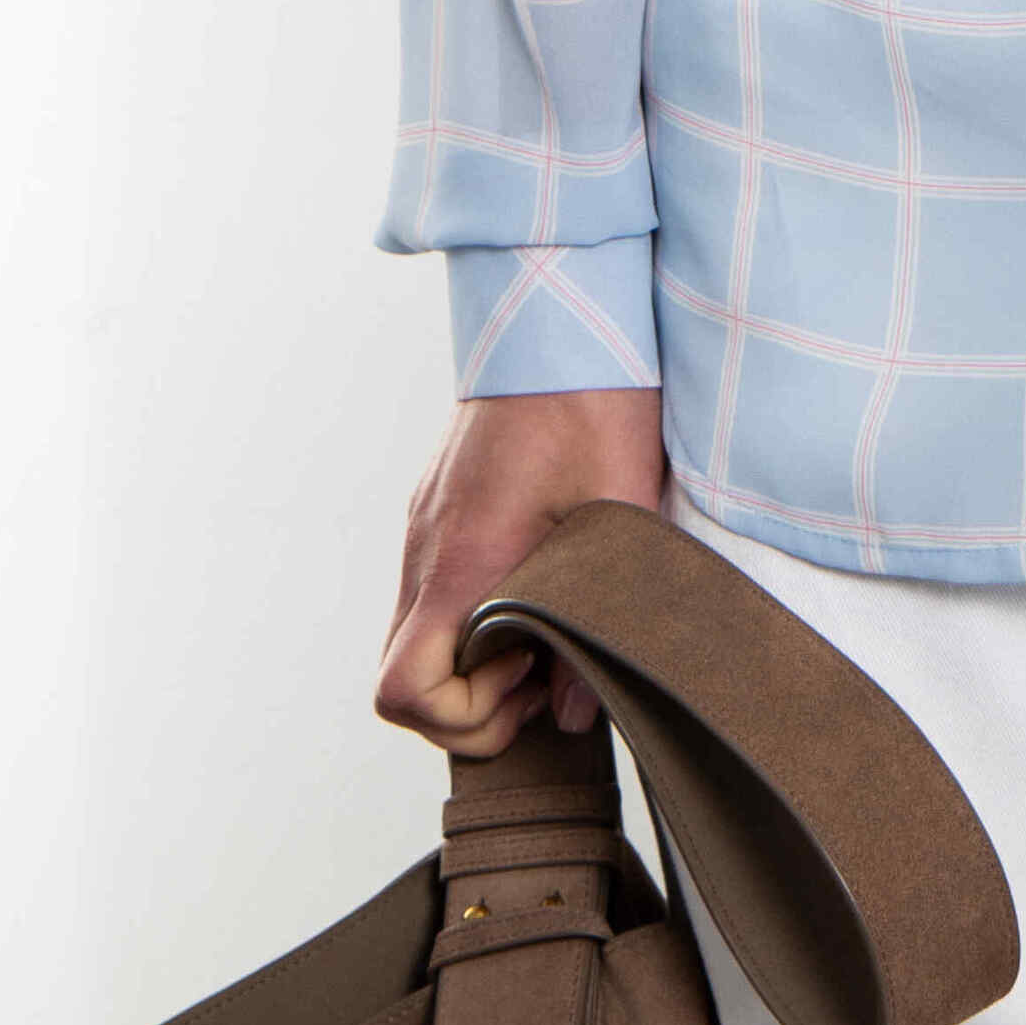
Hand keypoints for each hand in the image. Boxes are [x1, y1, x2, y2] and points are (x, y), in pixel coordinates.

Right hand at [375, 384, 669, 757]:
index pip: (404, 689)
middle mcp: (427, 548)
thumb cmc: (594, 398)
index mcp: (462, 556)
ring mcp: (426, 525)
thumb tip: (572, 710)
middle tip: (545, 666)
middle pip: (404, 679)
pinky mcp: (439, 506)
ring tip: (549, 624)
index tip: (527, 678)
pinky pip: (432, 592)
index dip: (463, 715)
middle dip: (472, 702)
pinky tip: (536, 584)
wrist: (560, 309)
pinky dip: (472, 615)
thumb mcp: (622, 510)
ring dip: (473, 659)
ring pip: (417, 637)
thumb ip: (599, 618)